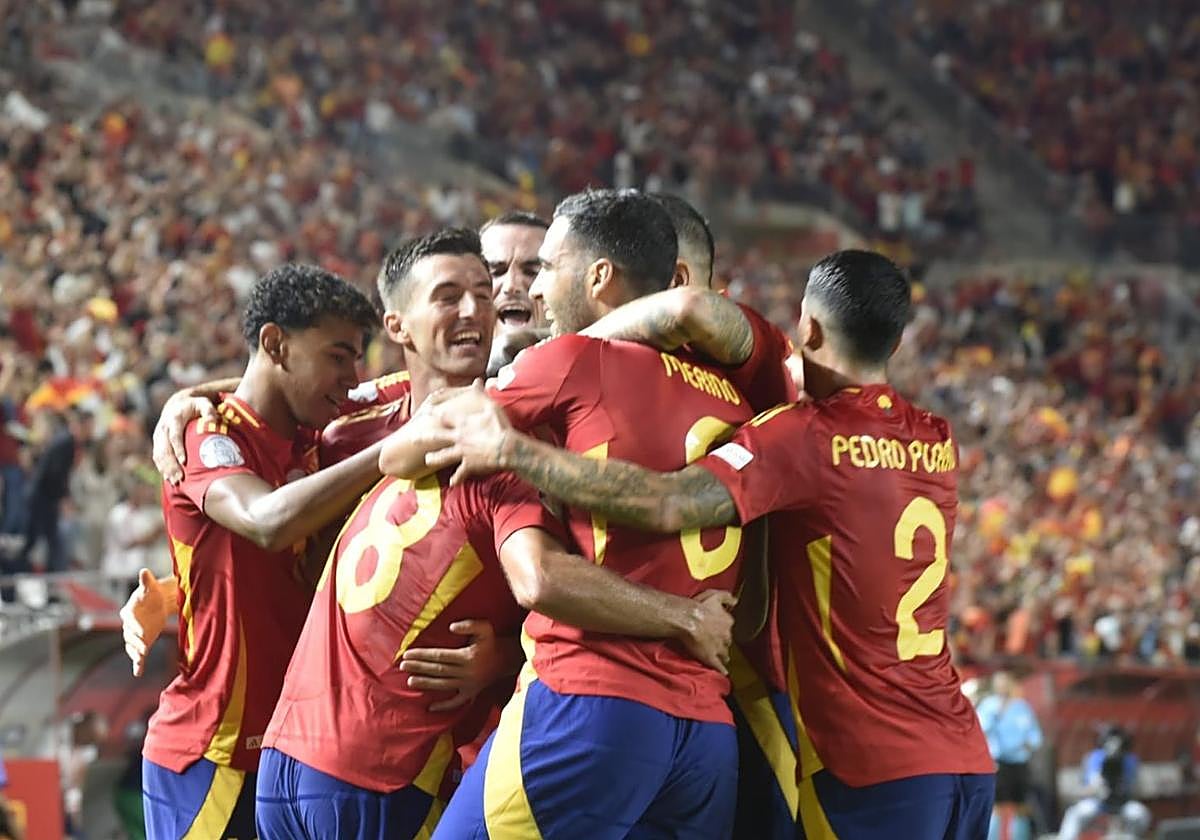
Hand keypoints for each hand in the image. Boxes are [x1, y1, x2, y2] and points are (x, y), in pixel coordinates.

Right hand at [120, 569, 170, 676]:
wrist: (157, 602)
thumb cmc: (151, 593)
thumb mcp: (150, 587)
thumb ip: (146, 580)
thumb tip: (144, 570)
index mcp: (129, 612)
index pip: (130, 621)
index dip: (135, 627)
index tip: (142, 632)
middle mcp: (129, 625)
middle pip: (129, 636)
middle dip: (136, 642)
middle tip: (144, 648)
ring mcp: (135, 635)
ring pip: (132, 646)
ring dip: (136, 653)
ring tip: (140, 659)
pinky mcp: (142, 641)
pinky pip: (137, 654)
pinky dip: (137, 664)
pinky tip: (138, 673)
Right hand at [153, 392, 219, 482]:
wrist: (178, 403)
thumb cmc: (195, 405)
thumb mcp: (204, 403)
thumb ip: (209, 410)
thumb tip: (212, 420)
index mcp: (174, 419)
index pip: (174, 435)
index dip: (178, 449)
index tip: (184, 461)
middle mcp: (163, 427)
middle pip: (164, 448)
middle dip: (171, 464)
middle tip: (180, 478)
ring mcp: (159, 435)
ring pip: (159, 454)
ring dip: (165, 468)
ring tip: (175, 482)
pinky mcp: (157, 441)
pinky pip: (157, 456)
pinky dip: (162, 467)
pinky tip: (168, 478)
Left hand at [399, 620, 517, 711]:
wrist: (507, 659)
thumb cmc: (492, 641)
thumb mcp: (485, 628)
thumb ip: (469, 625)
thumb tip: (451, 627)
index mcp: (467, 656)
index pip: (440, 656)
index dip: (423, 655)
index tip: (408, 654)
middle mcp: (467, 672)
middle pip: (438, 670)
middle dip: (419, 667)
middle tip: (402, 666)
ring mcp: (469, 684)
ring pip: (444, 685)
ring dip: (426, 684)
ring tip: (410, 681)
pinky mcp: (472, 693)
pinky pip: (456, 702)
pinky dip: (444, 706)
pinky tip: (430, 707)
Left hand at [423, 382, 512, 484]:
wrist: (506, 448)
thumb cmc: (501, 426)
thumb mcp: (491, 407)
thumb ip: (481, 394)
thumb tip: (478, 381)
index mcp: (463, 423)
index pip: (444, 417)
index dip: (434, 414)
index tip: (426, 412)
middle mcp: (459, 437)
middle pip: (437, 437)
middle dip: (424, 437)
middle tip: (413, 438)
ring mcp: (462, 452)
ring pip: (443, 456)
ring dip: (435, 458)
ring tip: (427, 460)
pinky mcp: (469, 464)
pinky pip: (461, 472)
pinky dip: (457, 478)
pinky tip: (452, 482)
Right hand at [680, 590, 736, 674]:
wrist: (688, 619)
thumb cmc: (699, 606)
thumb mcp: (715, 595)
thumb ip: (727, 597)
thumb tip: (736, 600)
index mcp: (727, 621)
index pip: (728, 626)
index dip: (723, 628)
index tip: (720, 628)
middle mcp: (725, 635)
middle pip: (727, 641)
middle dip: (724, 642)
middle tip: (719, 643)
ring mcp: (718, 647)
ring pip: (725, 653)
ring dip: (724, 655)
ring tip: (723, 658)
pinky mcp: (710, 657)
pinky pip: (718, 666)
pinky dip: (721, 669)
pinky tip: (723, 672)